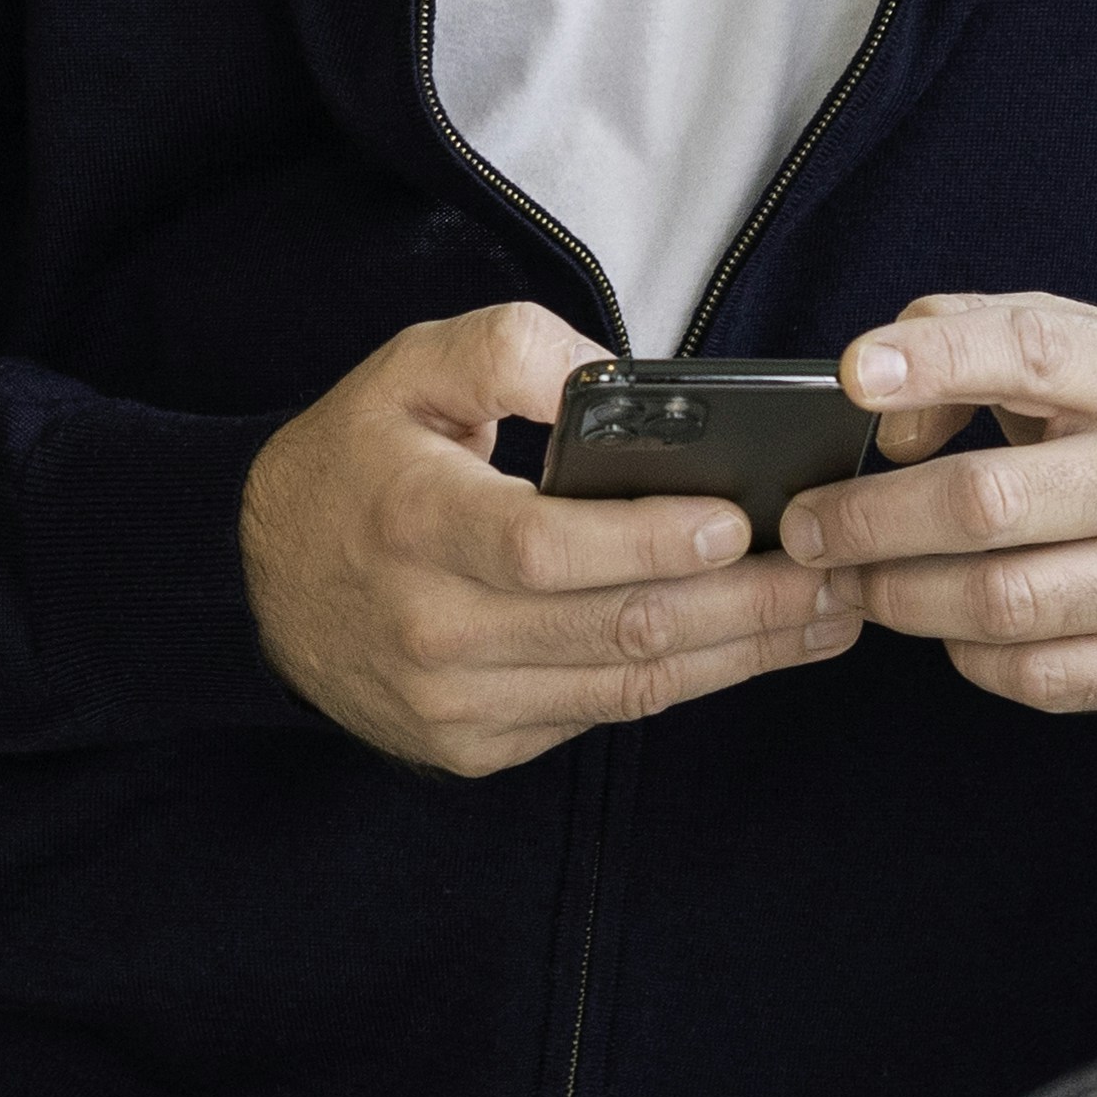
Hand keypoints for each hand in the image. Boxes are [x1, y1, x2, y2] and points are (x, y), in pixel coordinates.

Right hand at [245, 305, 860, 781]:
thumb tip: (616, 375)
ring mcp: (453, 702)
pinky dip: (682, 682)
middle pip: (613, 629)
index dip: (650, 541)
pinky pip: (599, 715)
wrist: (257, 585)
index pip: (546, 548)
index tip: (738, 519)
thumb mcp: (410, 367)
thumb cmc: (355, 464)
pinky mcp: (473, 747)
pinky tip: (746, 650)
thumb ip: (510, 349)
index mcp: (414, 522)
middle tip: (839, 573)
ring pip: (624, 687)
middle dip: (746, 607)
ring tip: (827, 616)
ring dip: (742, 656)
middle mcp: (432, 628)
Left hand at [786, 295, 1096, 714]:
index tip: (854, 376)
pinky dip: (971, 656)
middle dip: (867, 521)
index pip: (1032, 351)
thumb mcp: (1089, 348)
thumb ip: (973, 344)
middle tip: (806, 529)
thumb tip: (885, 423)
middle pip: (986, 504)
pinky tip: (949, 627)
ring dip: (899, 597)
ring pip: (1000, 602)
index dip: (935, 361)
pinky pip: (1041, 676)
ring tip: (853, 581)